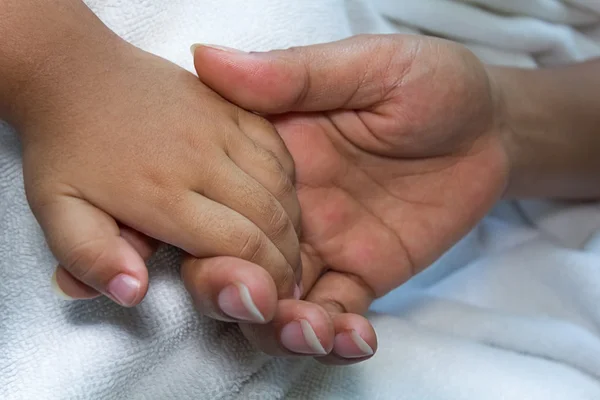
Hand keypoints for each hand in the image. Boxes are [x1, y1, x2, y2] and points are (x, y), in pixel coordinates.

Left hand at [17, 20, 301, 308]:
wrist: (73, 74)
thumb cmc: (66, 150)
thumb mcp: (56, 212)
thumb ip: (90, 257)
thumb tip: (133, 292)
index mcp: (163, 192)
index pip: (241, 246)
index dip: (266, 280)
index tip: (272, 299)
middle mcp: (202, 157)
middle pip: (272, 218)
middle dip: (287, 259)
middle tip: (287, 281)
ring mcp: (220, 125)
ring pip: (282, 183)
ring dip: (293, 223)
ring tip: (289, 248)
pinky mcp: (229, 106)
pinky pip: (277, 148)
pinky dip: (288, 180)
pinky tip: (281, 200)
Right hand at [186, 34, 508, 363]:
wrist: (489, 129)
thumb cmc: (429, 84)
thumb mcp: (369, 66)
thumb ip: (295, 74)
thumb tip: (208, 59)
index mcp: (266, 153)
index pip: (206, 192)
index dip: (181, 225)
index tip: (186, 250)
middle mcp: (281, 206)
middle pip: (226, 260)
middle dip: (227, 291)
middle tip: (253, 298)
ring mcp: (318, 245)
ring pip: (274, 302)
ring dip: (277, 328)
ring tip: (310, 328)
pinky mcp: (359, 273)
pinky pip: (336, 315)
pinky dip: (336, 338)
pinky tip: (356, 337)